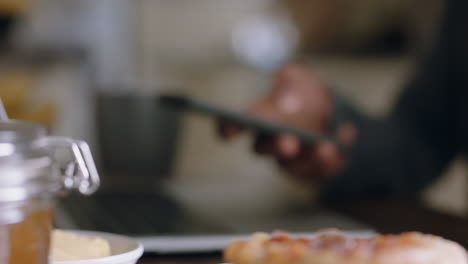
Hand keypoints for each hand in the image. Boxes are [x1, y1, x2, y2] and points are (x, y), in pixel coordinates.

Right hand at [218, 64, 355, 182]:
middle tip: (289, 143)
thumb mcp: (297, 76)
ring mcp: (290, 160)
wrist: (333, 110)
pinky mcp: (314, 170)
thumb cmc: (305, 92)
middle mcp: (269, 142)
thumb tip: (286, 102)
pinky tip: (345, 136)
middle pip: (263, 149)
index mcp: (258, 118)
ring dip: (310, 158)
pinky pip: (321, 170)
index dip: (228, 128)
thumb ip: (289, 82)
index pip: (233, 126)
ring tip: (326, 148)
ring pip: (294, 166)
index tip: (229, 130)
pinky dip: (334, 157)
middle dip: (276, 146)